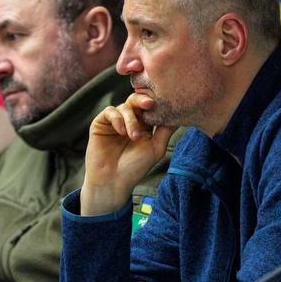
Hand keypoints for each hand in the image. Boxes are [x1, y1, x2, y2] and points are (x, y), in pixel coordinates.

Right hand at [80, 94, 173, 214]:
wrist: (112, 181)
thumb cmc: (135, 168)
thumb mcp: (155, 148)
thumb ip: (165, 131)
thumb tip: (179, 114)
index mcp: (144, 126)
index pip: (151, 107)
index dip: (156, 102)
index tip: (164, 101)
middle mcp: (130, 121)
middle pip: (137, 100)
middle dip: (144, 99)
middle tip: (150, 103)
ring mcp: (115, 121)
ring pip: (125, 106)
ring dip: (131, 119)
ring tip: (132, 136)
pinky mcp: (101, 123)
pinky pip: (110, 112)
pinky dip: (117, 119)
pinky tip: (121, 132)